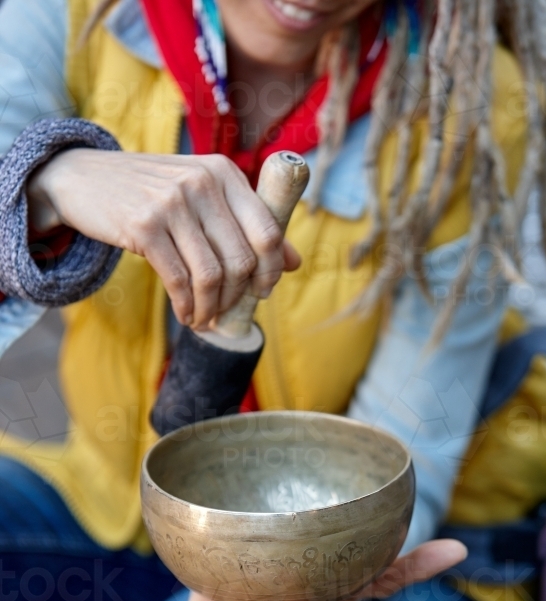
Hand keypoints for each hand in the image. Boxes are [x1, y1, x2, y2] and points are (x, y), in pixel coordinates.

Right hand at [27, 149, 300, 328]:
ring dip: (211, 308)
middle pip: (241, 260)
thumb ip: (248, 223)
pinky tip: (187, 314)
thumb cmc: (153, 193)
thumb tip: (295, 262)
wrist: (85, 178)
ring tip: (204, 318)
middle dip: (237, 297)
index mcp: (224, 172)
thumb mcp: (203, 196)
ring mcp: (172, 202)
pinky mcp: (144, 225)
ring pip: (212, 275)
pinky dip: (187, 307)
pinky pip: (180, 281)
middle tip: (225, 311)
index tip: (260, 292)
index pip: (268, 231)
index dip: (270, 271)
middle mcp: (202, 182)